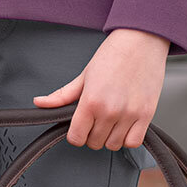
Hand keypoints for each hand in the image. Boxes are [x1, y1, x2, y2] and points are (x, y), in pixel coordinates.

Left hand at [33, 28, 169, 148]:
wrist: (140, 41)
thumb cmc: (113, 55)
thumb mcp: (84, 75)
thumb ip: (62, 95)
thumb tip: (40, 103)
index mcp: (90, 101)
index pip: (76, 137)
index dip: (75, 134)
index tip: (79, 127)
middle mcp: (110, 111)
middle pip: (94, 143)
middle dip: (92, 134)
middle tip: (96, 119)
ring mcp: (129, 114)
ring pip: (113, 145)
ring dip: (109, 136)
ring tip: (111, 120)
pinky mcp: (146, 115)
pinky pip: (133, 142)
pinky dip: (128, 138)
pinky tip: (124, 125)